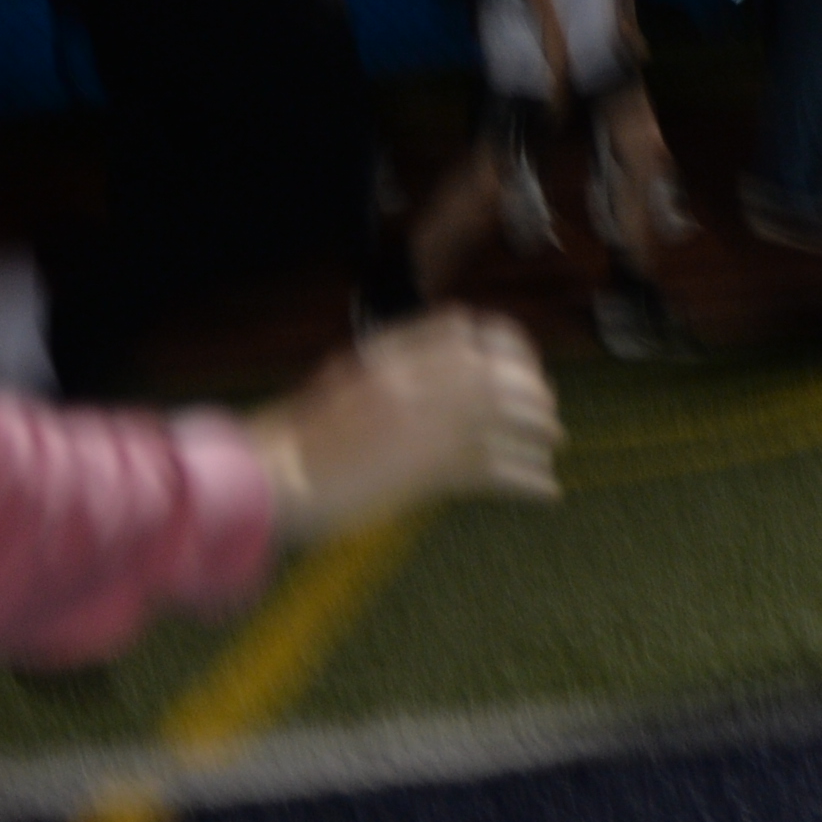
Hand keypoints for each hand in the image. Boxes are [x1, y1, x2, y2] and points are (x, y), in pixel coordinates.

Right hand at [247, 310, 559, 541]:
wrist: (269, 475)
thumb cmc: (299, 436)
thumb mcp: (350, 377)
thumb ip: (401, 365)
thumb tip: (446, 359)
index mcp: (395, 352)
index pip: (474, 331)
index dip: (510, 349)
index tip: (523, 367)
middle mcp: (418, 377)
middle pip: (504, 375)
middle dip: (534, 394)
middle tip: (547, 416)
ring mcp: (427, 420)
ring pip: (511, 419)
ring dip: (539, 434)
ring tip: (552, 448)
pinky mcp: (429, 467)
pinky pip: (498, 469)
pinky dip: (528, 480)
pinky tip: (544, 491)